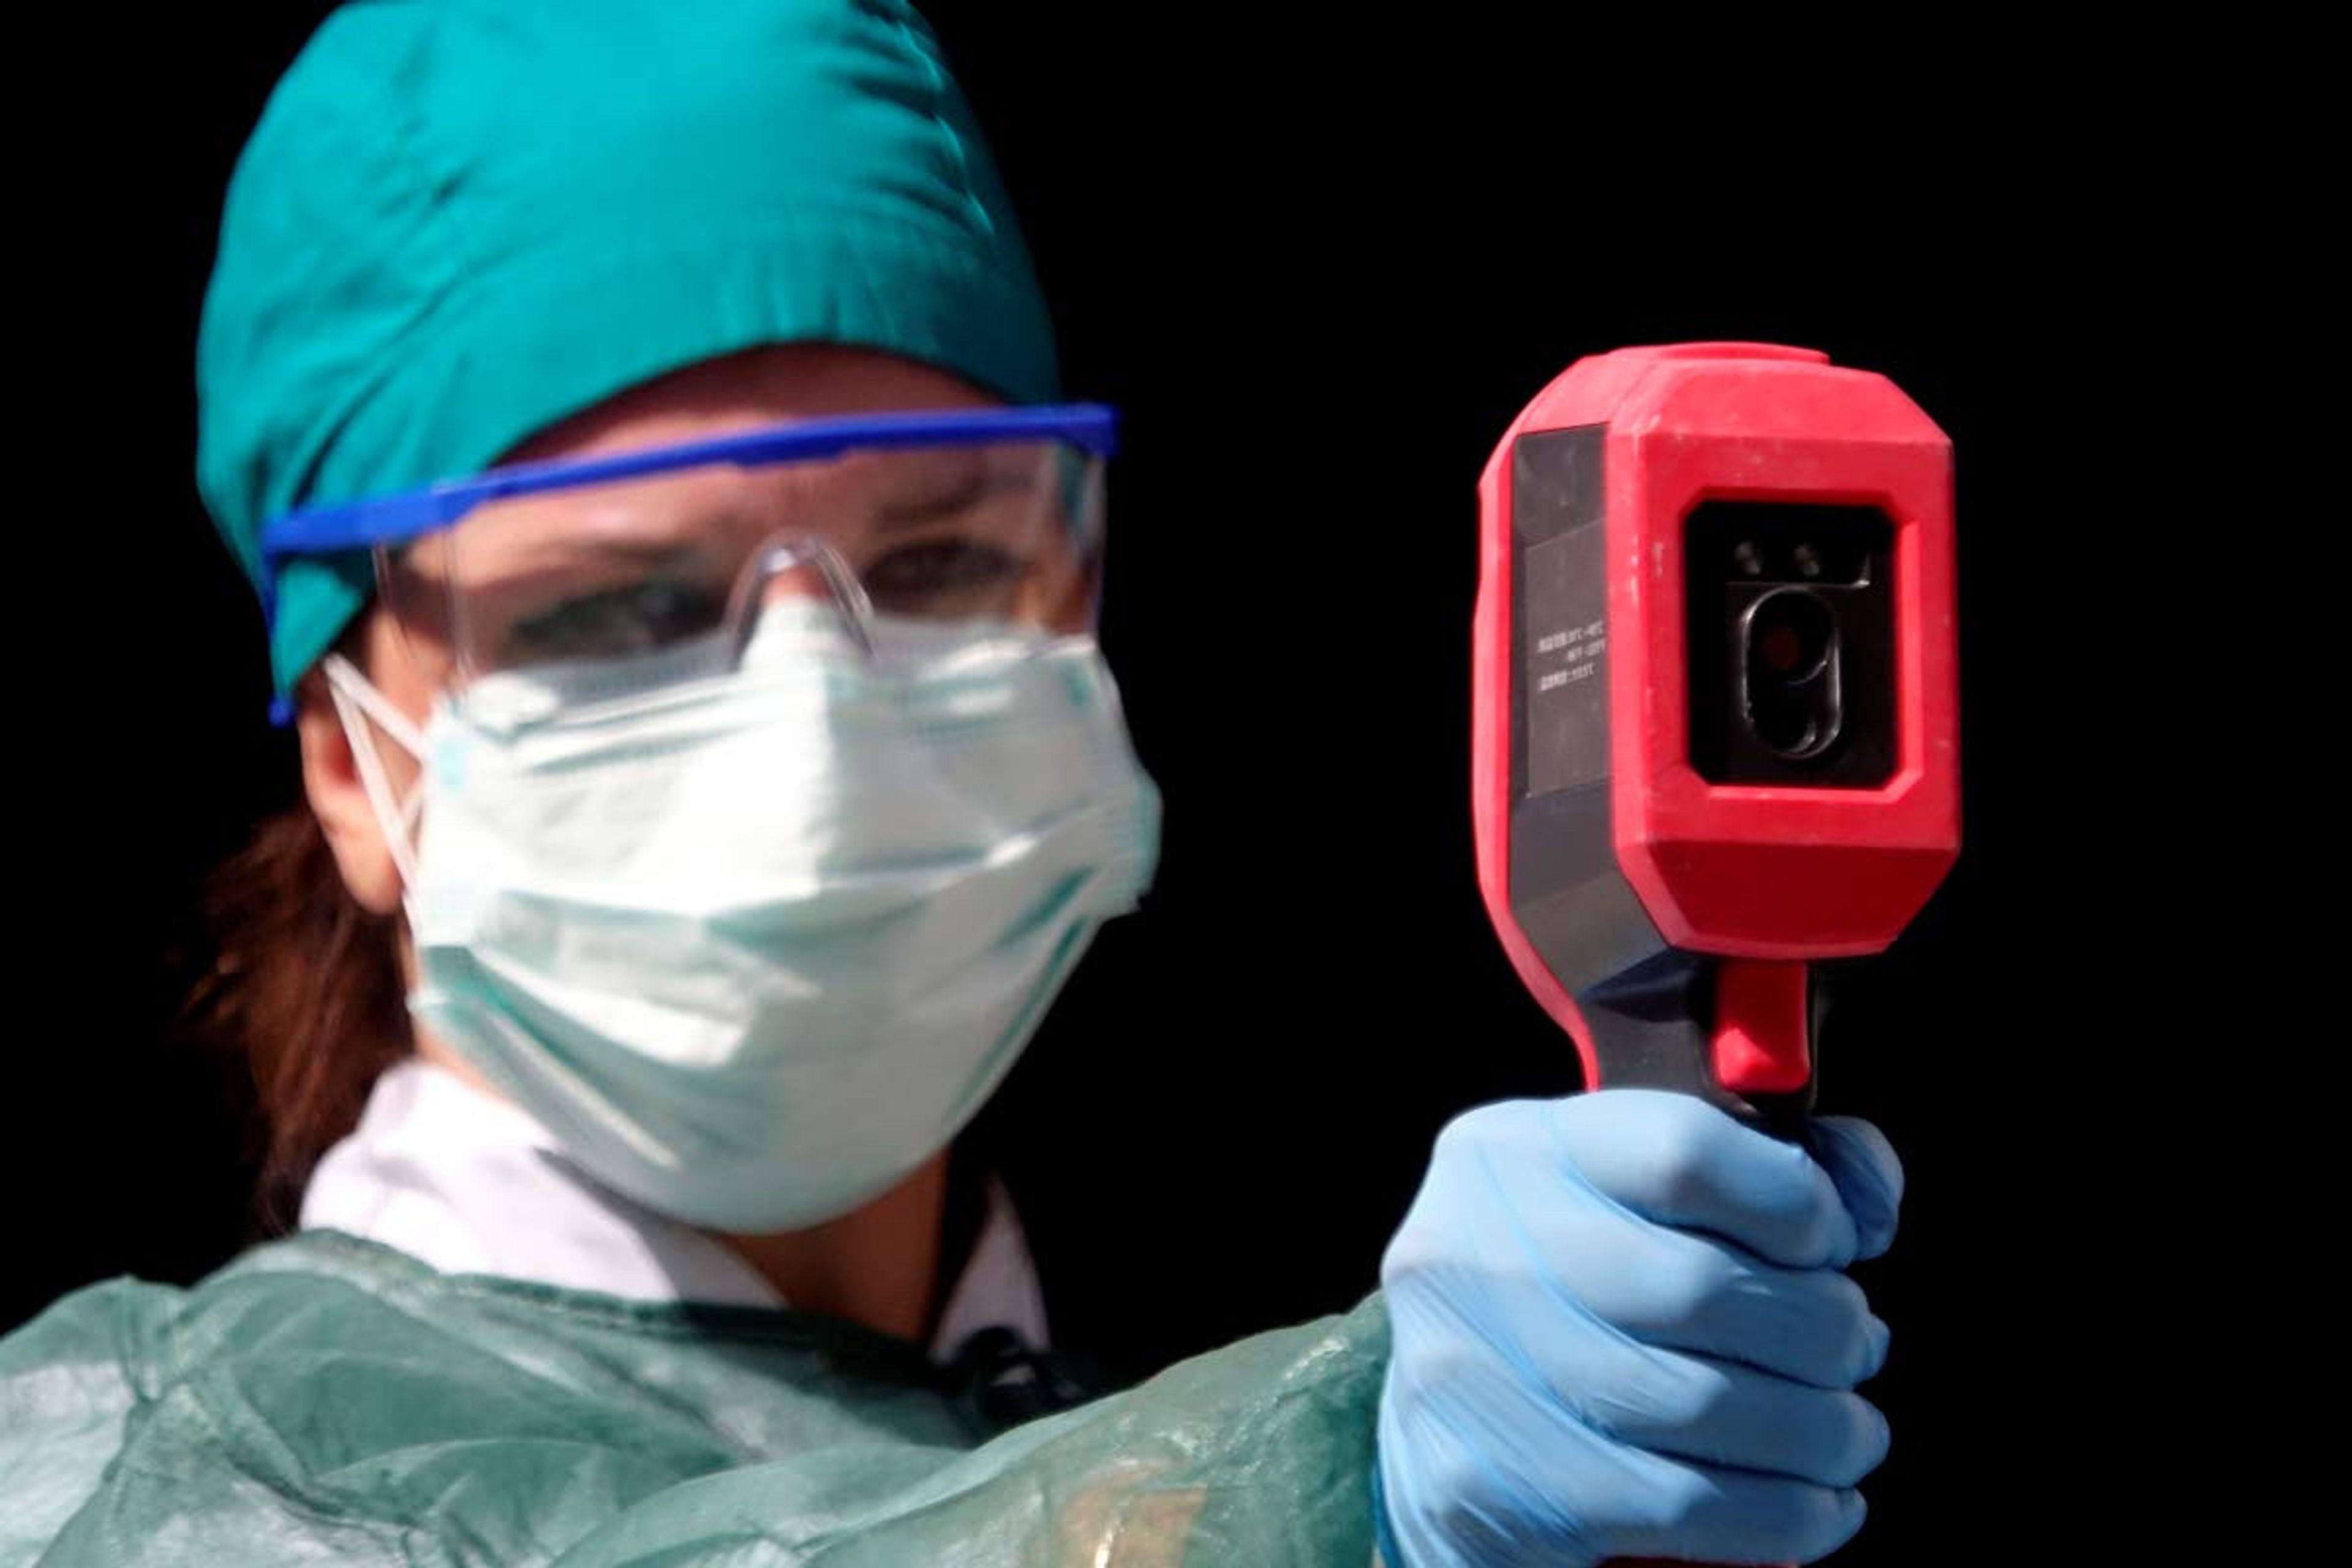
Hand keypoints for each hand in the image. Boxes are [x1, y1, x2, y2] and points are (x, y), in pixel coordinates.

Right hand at [1375, 1089, 1902, 1566]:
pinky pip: (1684, 1506)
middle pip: (1703, 1286)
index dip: (1795, 1202)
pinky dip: (1787, 1515)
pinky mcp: (1485, 1487)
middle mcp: (1466, 1247)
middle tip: (1856, 1350)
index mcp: (1507, 1151)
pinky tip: (1821, 1506)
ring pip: (1704, 1406)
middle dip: (1822, 1330)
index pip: (1684, 1150)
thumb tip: (1868, 1194)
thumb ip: (1755, 1173)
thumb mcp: (1628, 1207)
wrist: (1445, 1441)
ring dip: (1820, 1430)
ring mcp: (1464, 1371)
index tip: (1832, 1245)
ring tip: (1850, 1434)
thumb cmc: (1569, 1307)